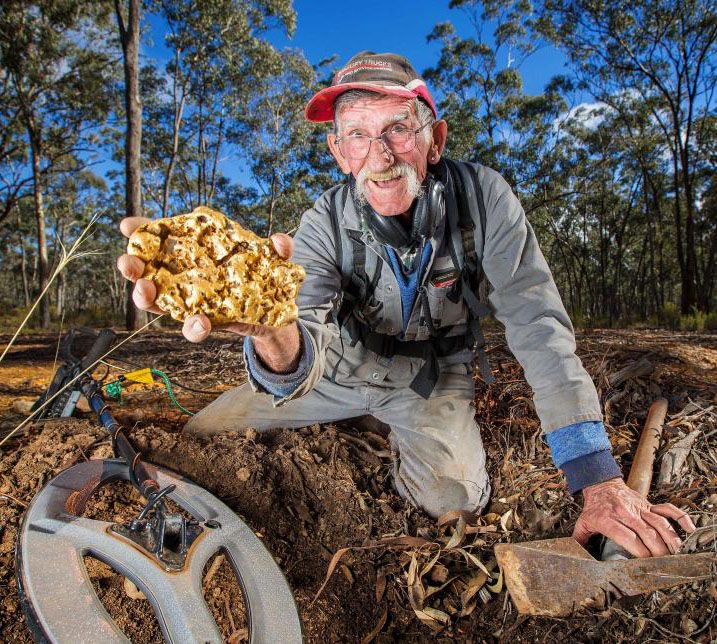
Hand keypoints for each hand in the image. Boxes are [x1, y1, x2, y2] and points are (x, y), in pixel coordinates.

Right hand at [117, 216, 294, 342]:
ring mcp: (191, 301)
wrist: (276, 313)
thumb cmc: (265, 276)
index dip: (141, 231)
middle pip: (147, 270)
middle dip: (131, 266)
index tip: (127, 225)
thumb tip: (280, 242)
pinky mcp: (206, 323)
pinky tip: (201, 322)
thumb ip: (277, 249)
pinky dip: (195, 326)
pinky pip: (193, 328)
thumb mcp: (273, 259)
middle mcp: (184, 277)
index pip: (161, 238)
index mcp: (194, 252)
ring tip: (145, 291)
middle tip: (128, 263)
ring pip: (158, 302)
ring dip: (146, 297)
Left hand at [573, 477, 695, 557]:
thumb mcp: (583, 523)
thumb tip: (577, 556)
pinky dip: (680, 518)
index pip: (628, 538)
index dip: (639, 552)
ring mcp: (639, 508)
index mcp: (609, 520)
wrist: (601, 484)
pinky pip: (668, 509)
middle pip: (647, 534)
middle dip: (657, 552)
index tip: (645, 564)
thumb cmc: (594, 508)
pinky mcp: (648, 504)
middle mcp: (626, 514)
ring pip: (659, 524)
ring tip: (675, 554)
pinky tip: (689, 529)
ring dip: (670, 540)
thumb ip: (580, 540)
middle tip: (662, 564)